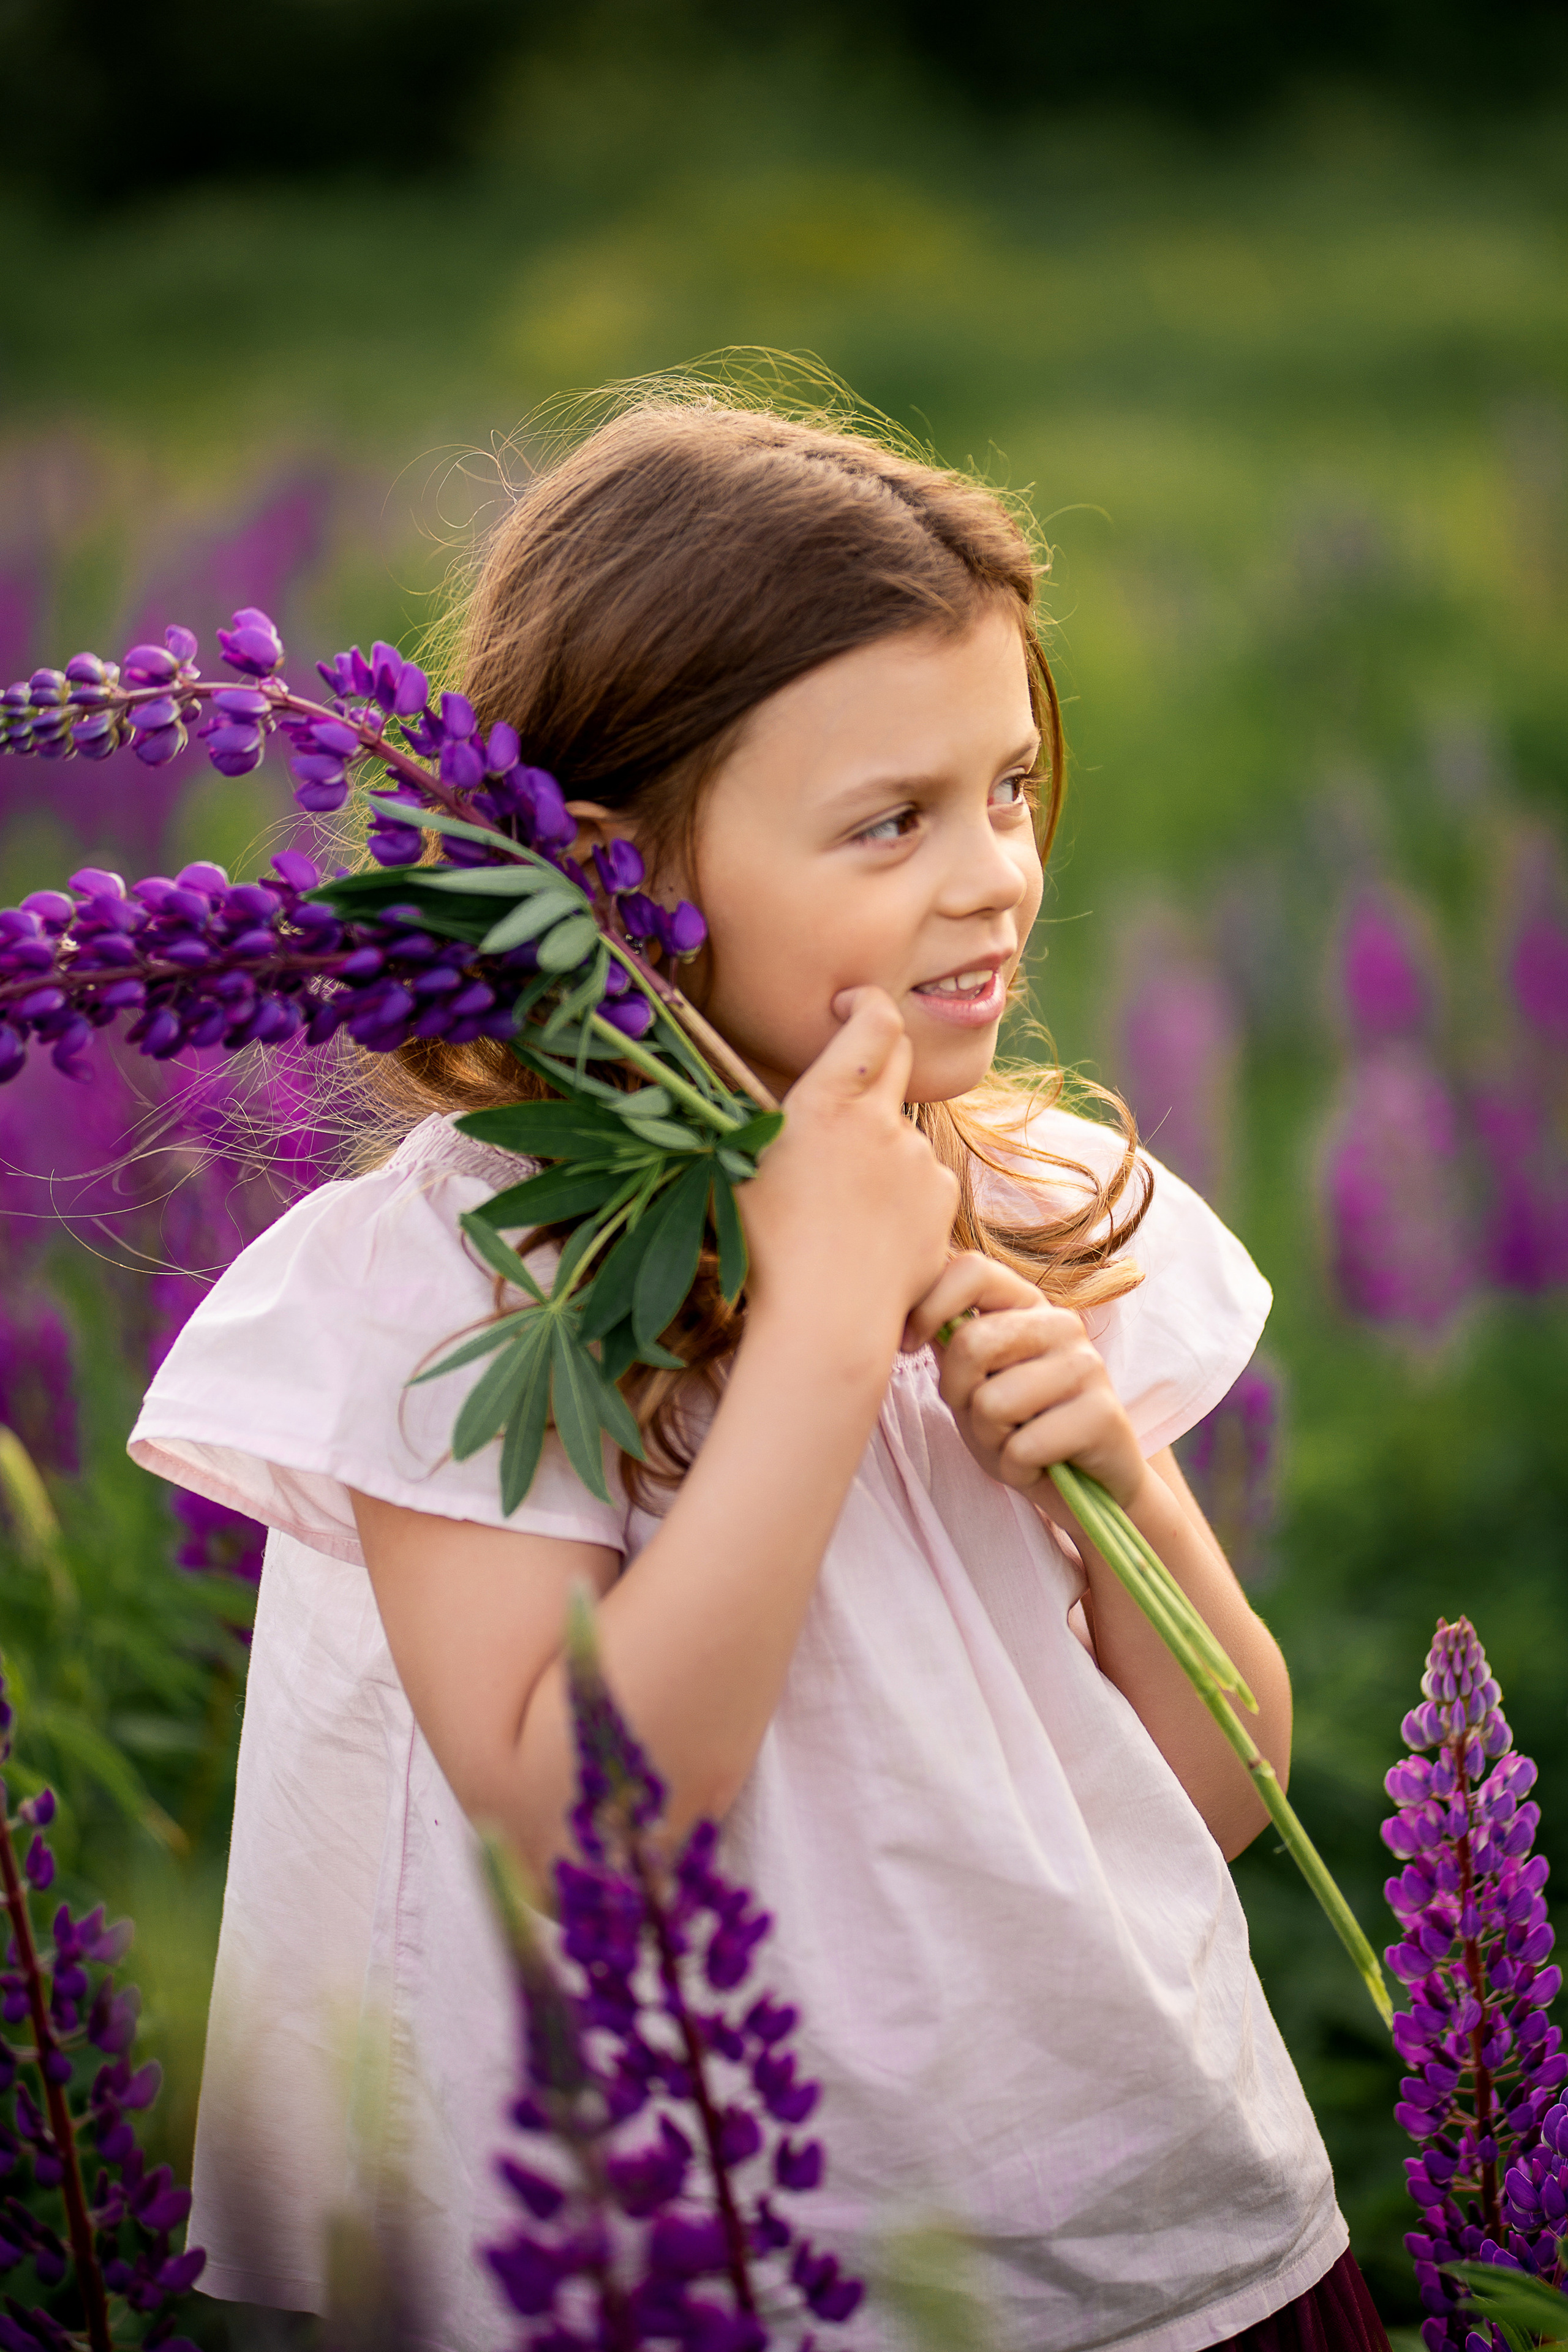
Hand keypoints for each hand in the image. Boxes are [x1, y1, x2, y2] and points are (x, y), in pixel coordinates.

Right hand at [739, 988, 957, 1349]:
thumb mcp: (740, 1169)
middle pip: (898, 1059)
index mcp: (827, 1101)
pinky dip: (903, 1191)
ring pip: (903, 1131)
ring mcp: (920, 1161)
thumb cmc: (765, 1249)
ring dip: (881, 1147)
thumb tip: (760, 1091)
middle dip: (875, 1063)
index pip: (875, 1019)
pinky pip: (924, 1178)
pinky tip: (870, 1230)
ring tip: (841, 1205)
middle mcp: (883, 1121)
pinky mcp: (943, 1200)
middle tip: (843, 1101)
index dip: (866, 1003)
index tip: (851, 1007)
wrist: (827, 1321)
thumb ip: (761, 1118)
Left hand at [905, 1252, 1148, 1513]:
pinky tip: (1039, 1466)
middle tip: (982, 1415)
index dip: (927, 1308)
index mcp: (1026, 1304)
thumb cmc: (1020, 1428)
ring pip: (992, 1403)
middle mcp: (1061, 1323)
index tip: (909, 1344)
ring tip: (1017, 1441)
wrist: (1085, 1486)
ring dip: (991, 1439)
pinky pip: (1023, 1448)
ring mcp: (1087, 1365)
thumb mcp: (971, 1381)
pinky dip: (1017, 1470)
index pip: (972, 1270)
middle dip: (957, 1393)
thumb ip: (947, 1340)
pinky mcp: (1104, 1414)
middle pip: (972, 1342)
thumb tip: (903, 1300)